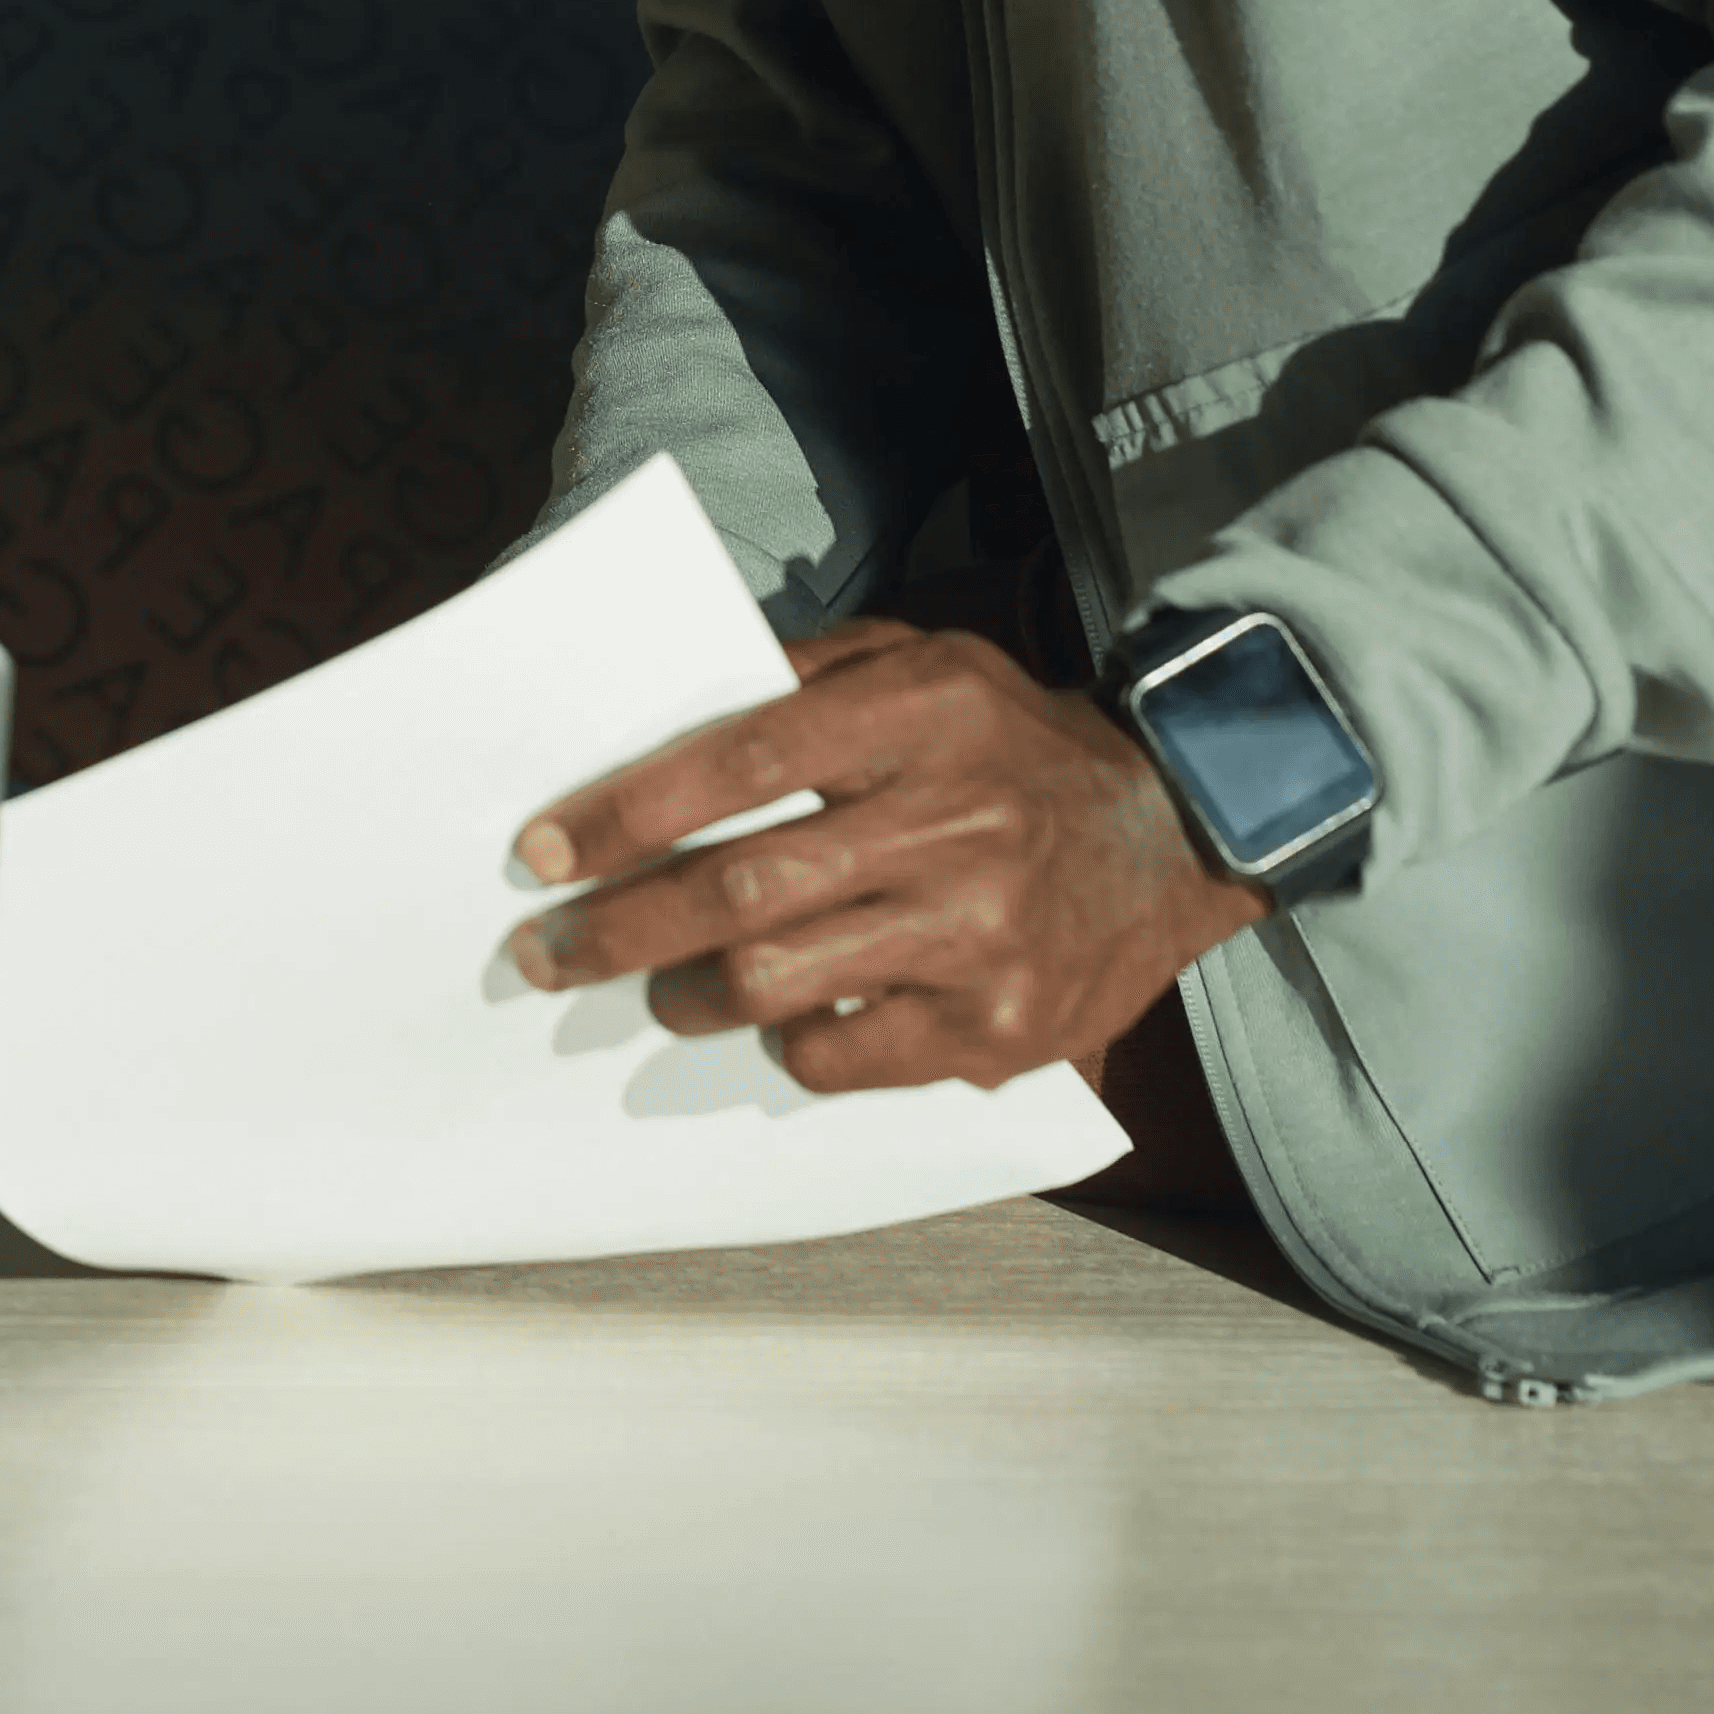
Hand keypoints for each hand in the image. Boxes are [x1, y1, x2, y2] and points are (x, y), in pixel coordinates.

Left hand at [505, 620, 1267, 1095]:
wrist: (1174, 828)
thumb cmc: (1011, 738)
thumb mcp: (920, 659)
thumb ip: (802, 674)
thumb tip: (670, 709)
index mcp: (917, 715)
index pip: (737, 762)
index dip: (624, 811)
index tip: (539, 850)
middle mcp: (948, 822)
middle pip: (738, 890)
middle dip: (617, 927)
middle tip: (545, 951)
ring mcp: (977, 934)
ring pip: (777, 982)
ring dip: (686, 994)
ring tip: (655, 991)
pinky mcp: (1000, 1027)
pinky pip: (845, 1054)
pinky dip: (788, 1044)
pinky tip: (775, 1022)